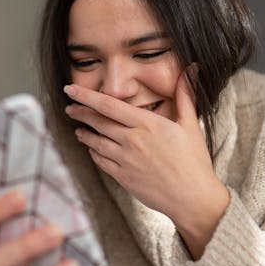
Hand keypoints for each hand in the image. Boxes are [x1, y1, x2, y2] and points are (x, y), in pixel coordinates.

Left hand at [64, 72, 228, 258]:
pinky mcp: (123, 177)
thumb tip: (192, 68)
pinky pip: (102, 161)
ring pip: (96, 142)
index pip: (109, 105)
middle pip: (98, 122)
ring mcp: (125, 160)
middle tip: (70, 107)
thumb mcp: (190, 124)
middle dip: (80, 112)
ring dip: (84, 134)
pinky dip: (94, 153)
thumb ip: (185, 95)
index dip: (86, 96)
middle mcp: (132, 140)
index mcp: (147, 124)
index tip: (71, 89)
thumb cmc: (194, 161)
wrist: (192, 198)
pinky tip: (92, 149)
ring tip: (78, 129)